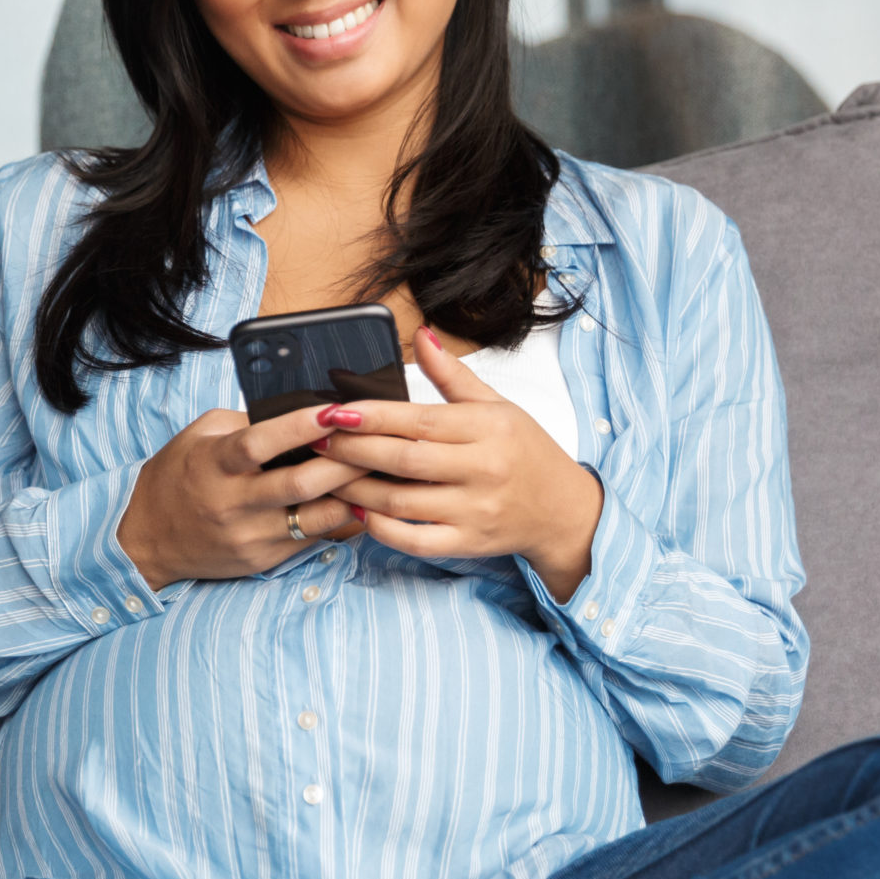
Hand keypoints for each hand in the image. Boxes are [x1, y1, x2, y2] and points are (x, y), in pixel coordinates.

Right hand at [116, 405, 364, 589]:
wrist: (148, 540)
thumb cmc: (178, 477)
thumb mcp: (200, 436)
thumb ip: (245, 421)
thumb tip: (298, 410)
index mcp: (213, 465)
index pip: (259, 444)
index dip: (299, 427)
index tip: (335, 410)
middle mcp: (231, 504)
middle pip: (299, 484)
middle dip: (344, 462)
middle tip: (376, 442)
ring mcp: (250, 536)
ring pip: (315, 518)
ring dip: (353, 494)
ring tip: (380, 473)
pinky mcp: (263, 559)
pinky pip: (312, 540)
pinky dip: (340, 519)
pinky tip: (361, 501)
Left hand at [319, 327, 602, 599]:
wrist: (563, 510)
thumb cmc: (525, 452)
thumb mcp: (496, 406)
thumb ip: (452, 375)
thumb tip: (421, 334)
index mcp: (488, 428)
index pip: (419, 420)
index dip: (372, 416)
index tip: (334, 411)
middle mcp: (484, 469)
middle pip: (404, 460)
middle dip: (353, 450)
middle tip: (316, 440)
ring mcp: (476, 510)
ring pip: (402, 501)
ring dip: (357, 490)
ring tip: (326, 475)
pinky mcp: (469, 544)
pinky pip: (416, 540)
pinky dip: (382, 529)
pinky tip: (359, 513)